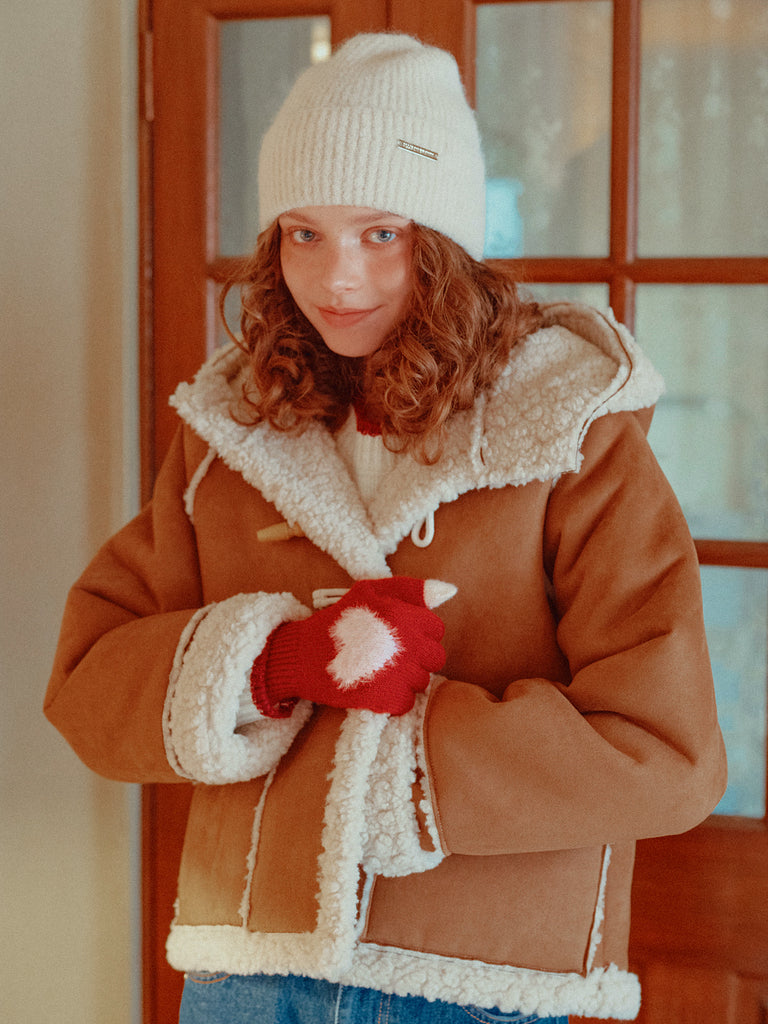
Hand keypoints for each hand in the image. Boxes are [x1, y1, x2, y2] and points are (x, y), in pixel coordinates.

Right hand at [250, 576, 454, 716]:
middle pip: (436, 658)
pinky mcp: (384, 698)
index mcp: (404, 616)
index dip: (421, 633)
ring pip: (423, 681)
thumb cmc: (338, 620)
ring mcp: (396, 674)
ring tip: (383, 671)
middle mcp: (405, 645)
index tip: (402, 636)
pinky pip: (407, 702)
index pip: (436, 629)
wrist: (303, 655)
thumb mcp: (369, 591)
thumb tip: (448, 591)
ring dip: (407, 678)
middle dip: (419, 657)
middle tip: (395, 656)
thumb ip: (410, 589)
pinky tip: (378, 687)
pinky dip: (395, 698)